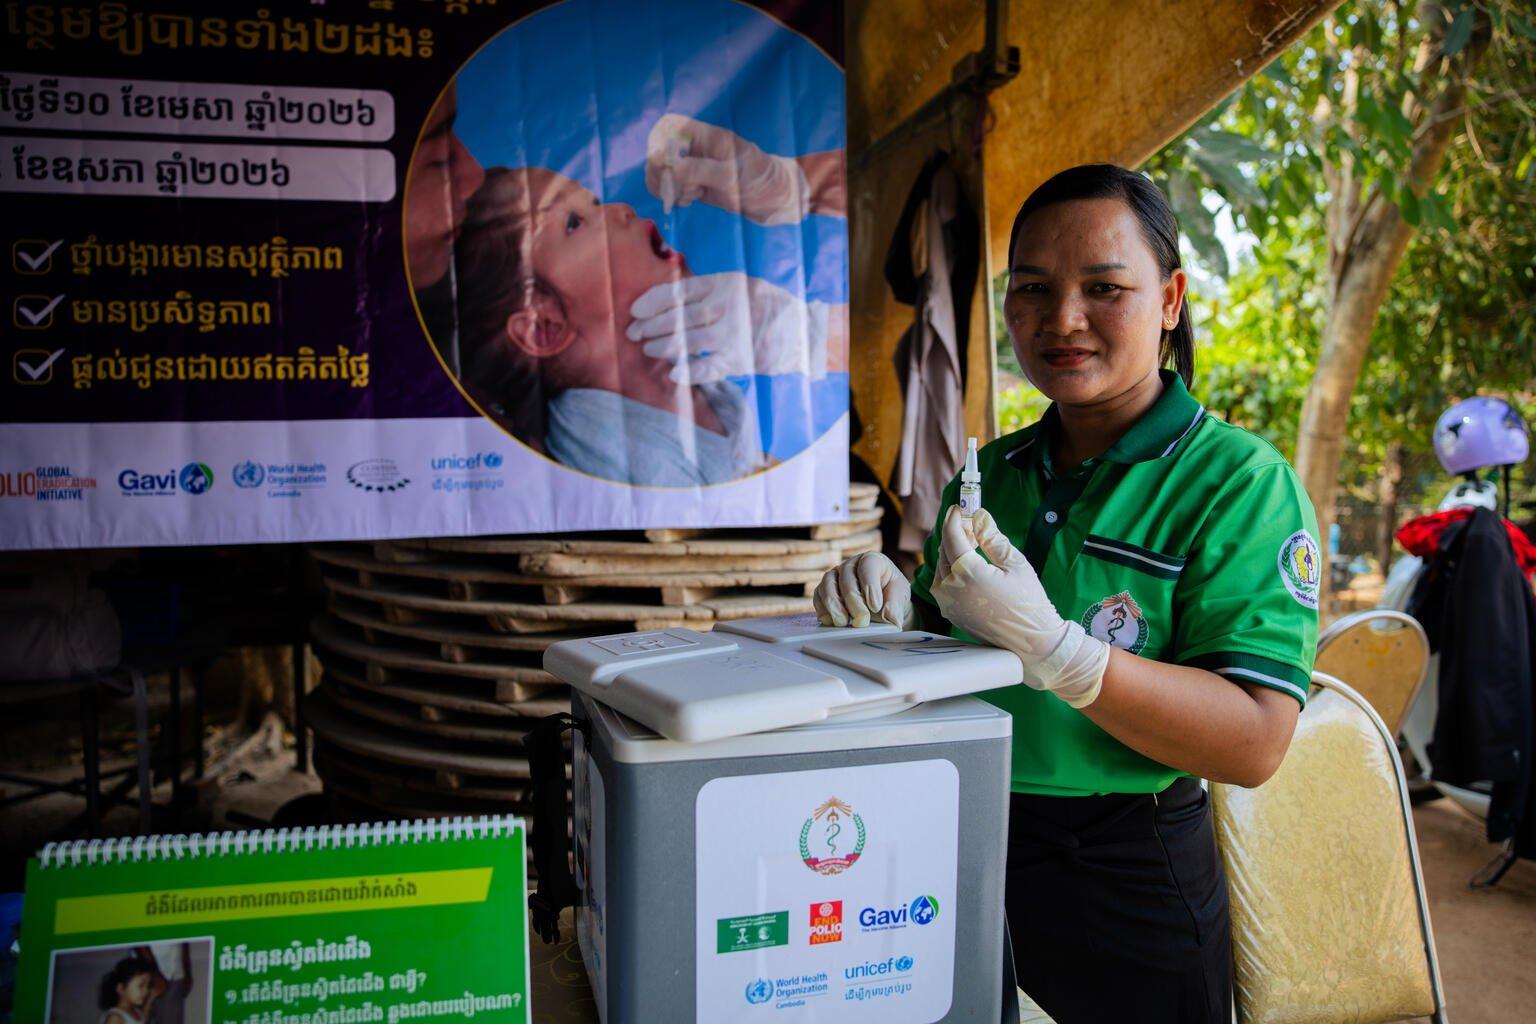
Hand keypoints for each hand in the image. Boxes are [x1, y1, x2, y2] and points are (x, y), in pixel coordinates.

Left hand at [627, 272, 828, 383]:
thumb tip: (666, 301)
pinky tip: (674, 374)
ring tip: (649, 349)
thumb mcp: (737, 285)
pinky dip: (691, 371)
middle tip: (633, 334)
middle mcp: (728, 306)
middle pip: (679, 317)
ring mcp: (735, 333)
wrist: (801, 328)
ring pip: (689, 341)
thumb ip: (707, 290)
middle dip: (651, 326)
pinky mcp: (742, 358)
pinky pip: (710, 367)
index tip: (634, 310)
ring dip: (664, 347)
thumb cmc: (761, 304)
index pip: (679, 291)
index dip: (652, 301)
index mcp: (724, 283)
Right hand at [645, 113, 809, 224]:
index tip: (666, 165)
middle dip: (661, 172)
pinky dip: (672, 195)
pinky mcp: (695, 185)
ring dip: (666, 186)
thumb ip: (704, 171)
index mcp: (707, 136)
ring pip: (661, 172)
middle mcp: (697, 149)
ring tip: (689, 197)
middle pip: (659, 151)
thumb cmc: (761, 180)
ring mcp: (695, 167)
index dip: (660, 144)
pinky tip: (689, 201)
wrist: (777, 199)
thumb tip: (673, 170)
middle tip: (679, 189)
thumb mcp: (734, 176)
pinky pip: (670, 187)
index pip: (669, 127)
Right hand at [814, 551, 916, 628]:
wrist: (882, 603)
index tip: (876, 606)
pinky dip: (823, 609)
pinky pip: (818, 596)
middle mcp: (851, 564)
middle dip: (853, 601)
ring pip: (827, 585)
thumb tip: (891, 617)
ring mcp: (835, 575)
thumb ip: (896, 605)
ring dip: (834, 605)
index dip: (870, 585)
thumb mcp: (900, 597)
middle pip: (846, 578)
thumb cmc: (890, 595)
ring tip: (843, 622)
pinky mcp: (824, 589)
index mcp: (872, 560)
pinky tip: (831, 621)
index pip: (868, 566)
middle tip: (862, 620)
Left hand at [930, 507, 1109, 707]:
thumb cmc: (1029, 603)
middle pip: (944, 550)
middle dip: (956, 533)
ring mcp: (947, 603)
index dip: (955, 518)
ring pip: (942, 566)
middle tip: (973, 523)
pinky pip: (944, 583)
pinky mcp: (950, 612)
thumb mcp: (1014, 563)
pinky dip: (953, 569)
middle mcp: (950, 588)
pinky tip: (970, 565)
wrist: (1032, 643)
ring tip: (975, 543)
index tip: (961, 506)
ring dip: (953, 551)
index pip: (951, 535)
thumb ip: (992, 538)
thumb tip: (980, 516)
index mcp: (966, 573)